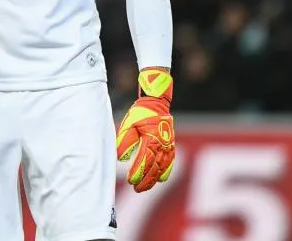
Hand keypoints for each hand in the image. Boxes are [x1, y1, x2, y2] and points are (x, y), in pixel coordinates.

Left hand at [116, 67, 175, 192]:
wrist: (156, 103)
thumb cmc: (140, 113)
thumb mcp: (128, 124)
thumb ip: (124, 141)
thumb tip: (121, 158)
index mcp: (152, 139)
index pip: (145, 160)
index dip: (138, 172)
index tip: (130, 181)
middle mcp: (162, 144)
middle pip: (155, 168)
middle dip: (145, 180)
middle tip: (136, 189)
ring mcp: (168, 146)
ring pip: (163, 168)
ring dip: (154, 179)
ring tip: (144, 188)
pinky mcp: (171, 145)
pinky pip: (170, 162)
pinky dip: (165, 172)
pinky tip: (160, 179)